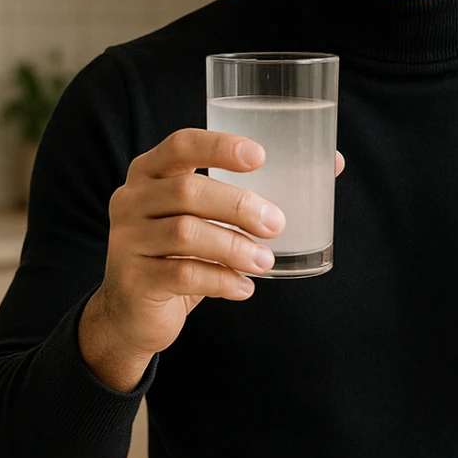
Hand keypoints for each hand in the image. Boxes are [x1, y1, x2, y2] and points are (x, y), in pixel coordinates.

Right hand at [78, 129, 344, 390]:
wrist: (132, 312)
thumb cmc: (180, 253)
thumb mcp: (206, 217)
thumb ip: (251, 193)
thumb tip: (331, 164)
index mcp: (150, 172)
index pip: (181, 145)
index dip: (219, 147)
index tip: (260, 157)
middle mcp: (131, 200)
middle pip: (188, 192)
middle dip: (239, 206)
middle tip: (276, 224)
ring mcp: (126, 240)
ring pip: (186, 234)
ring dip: (235, 247)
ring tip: (265, 261)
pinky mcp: (133, 279)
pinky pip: (183, 275)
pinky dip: (221, 281)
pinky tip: (244, 287)